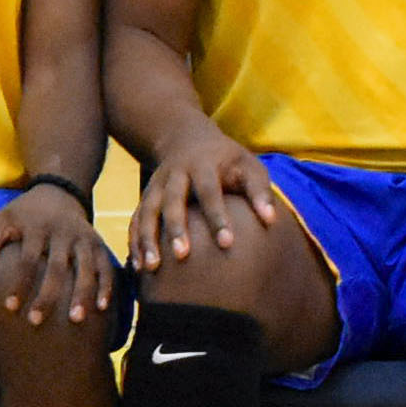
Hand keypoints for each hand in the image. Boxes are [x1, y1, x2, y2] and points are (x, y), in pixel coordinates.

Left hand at [0, 181, 115, 329]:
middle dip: (48, 295)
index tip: (9, 308)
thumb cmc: (23, 215)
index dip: (19, 284)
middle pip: (57, 267)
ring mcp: (83, 238)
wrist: (57, 193)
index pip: (28, 259)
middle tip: (36, 321)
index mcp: (37, 227)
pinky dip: (106, 286)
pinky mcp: (98, 244)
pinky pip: (106, 266)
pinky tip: (102, 308)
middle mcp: (63, 232)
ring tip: (75, 320)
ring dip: (82, 294)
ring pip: (86, 268)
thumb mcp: (0, 220)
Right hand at [128, 132, 279, 272]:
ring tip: (151, 267)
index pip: (209, 191)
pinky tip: (137, 267)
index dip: (217, 217)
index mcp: (202, 165)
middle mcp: (174, 175)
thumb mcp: (247, 164)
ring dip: (147, 239)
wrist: (185, 138)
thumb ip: (259, 190)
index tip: (227, 243)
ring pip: (146, 212)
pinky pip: (135, 220)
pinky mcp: (145, 198)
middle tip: (182, 256)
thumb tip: (271, 220)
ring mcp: (155, 186)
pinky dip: (134, 242)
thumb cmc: (226, 159)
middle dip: (175, 228)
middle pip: (171, 201)